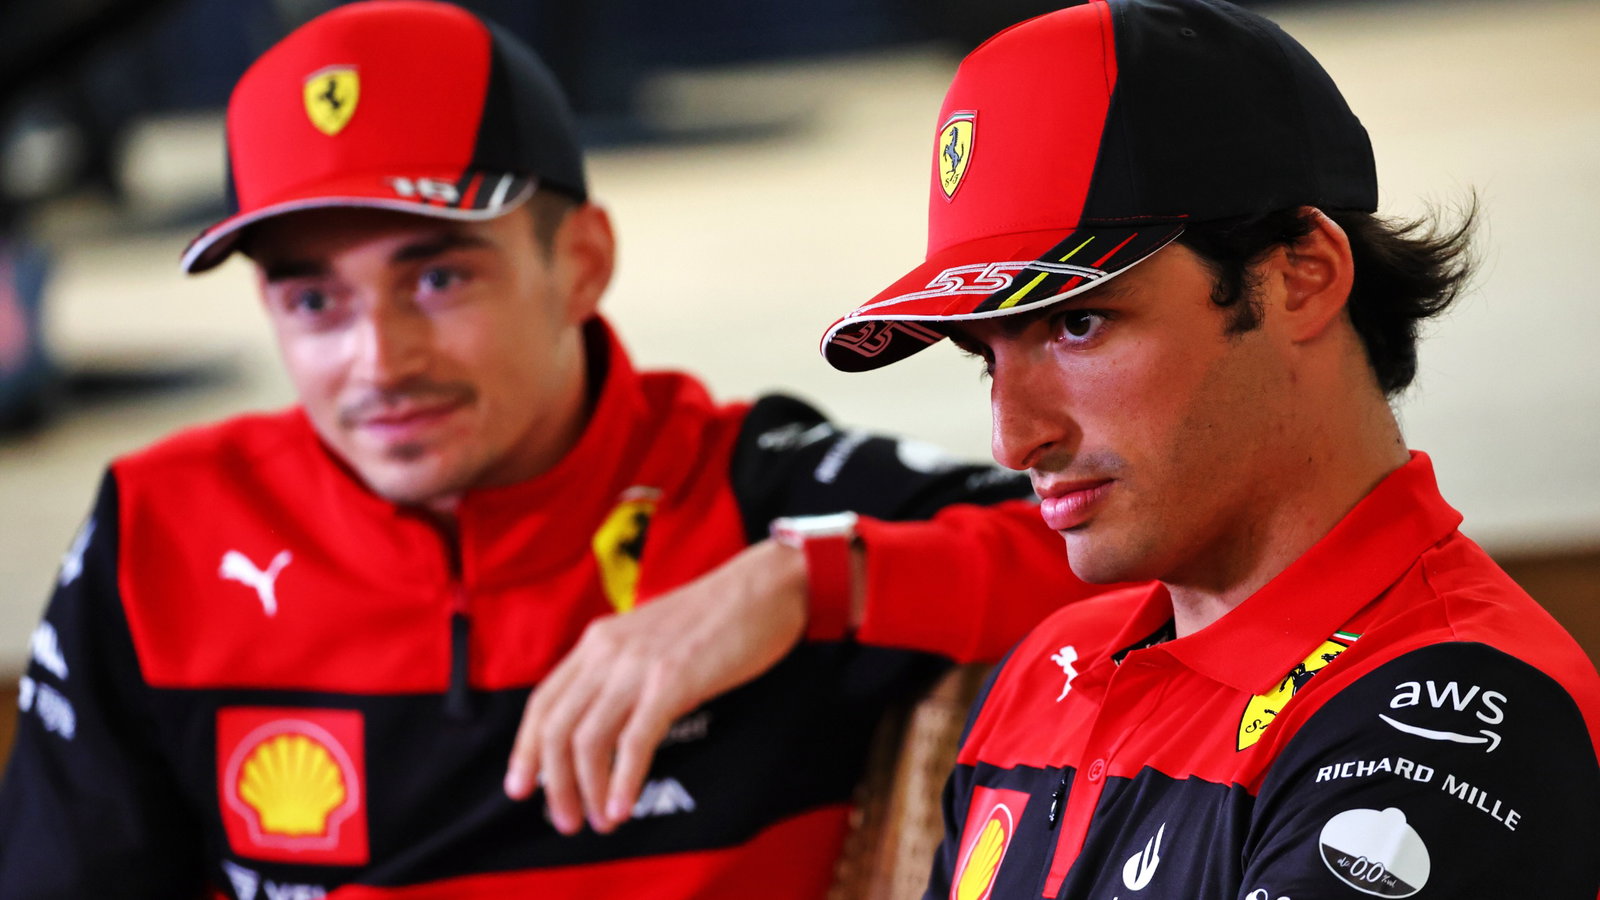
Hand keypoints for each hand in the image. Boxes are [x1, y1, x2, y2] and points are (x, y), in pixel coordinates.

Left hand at [504, 538, 809, 834]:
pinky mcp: (672, 680)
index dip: (526, 749)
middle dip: (553, 783)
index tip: (521, 787)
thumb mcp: (652, 639)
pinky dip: (623, 781)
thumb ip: (623, 671)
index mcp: (599, 641)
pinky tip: (622, 807)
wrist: (764, 587)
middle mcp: (608, 651)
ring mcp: (638, 665)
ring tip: (598, 821)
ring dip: (586, 789)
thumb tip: (607, 722)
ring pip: (588, 739)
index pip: (544, 701)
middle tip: (565, 820)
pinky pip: (635, 741)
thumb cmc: (718, 617)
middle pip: (557, 727)